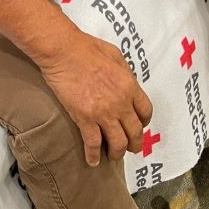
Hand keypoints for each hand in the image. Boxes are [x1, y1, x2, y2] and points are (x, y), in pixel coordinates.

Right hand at [38, 31, 152, 165]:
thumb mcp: (115, 54)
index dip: (144, 121)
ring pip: (118, 143)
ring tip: (113, 155)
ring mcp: (103, 112)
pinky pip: (93, 144)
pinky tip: (93, 160)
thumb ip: (124, 71)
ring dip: (117, 153)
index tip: (139, 125)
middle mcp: (120, 102)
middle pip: (135, 132)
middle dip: (134, 143)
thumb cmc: (86, 48)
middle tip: (130, 146)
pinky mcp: (85, 118)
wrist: (64, 51)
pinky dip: (94, 155)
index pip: (145, 111)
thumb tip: (126, 81)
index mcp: (129, 85)